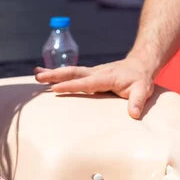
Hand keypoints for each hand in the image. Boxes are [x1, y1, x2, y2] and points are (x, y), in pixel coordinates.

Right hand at [34, 57, 154, 118]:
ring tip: (36, 75)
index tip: (55, 88)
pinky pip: (72, 73)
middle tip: (39, 77)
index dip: (71, 86)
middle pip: (73, 73)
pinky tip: (44, 73)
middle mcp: (96, 72)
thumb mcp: (143, 90)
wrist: (140, 64)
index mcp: (106, 77)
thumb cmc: (141, 79)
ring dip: (53, 73)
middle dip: (55, 75)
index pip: (86, 83)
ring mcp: (92, 72)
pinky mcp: (90, 74)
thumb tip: (133, 115)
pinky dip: (58, 73)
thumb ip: (137, 102)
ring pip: (70, 71)